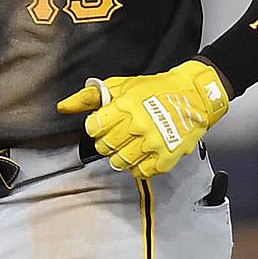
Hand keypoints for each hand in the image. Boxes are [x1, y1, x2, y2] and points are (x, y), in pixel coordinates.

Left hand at [57, 60, 230, 177]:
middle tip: (117, 135)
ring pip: (120, 162)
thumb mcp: (121, 85)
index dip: (95, 127)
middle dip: (106, 142)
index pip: (93, 128)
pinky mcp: (166, 157)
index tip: (103, 124)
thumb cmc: (156, 89)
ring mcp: (153, 143)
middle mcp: (138, 126)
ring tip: (129, 145)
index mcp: (125, 106)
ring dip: (120, 156)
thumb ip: (90, 96)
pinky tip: (142, 154)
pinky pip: (141, 172)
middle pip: (104, 147)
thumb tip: (63, 107)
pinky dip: (138, 166)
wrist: (194, 95)